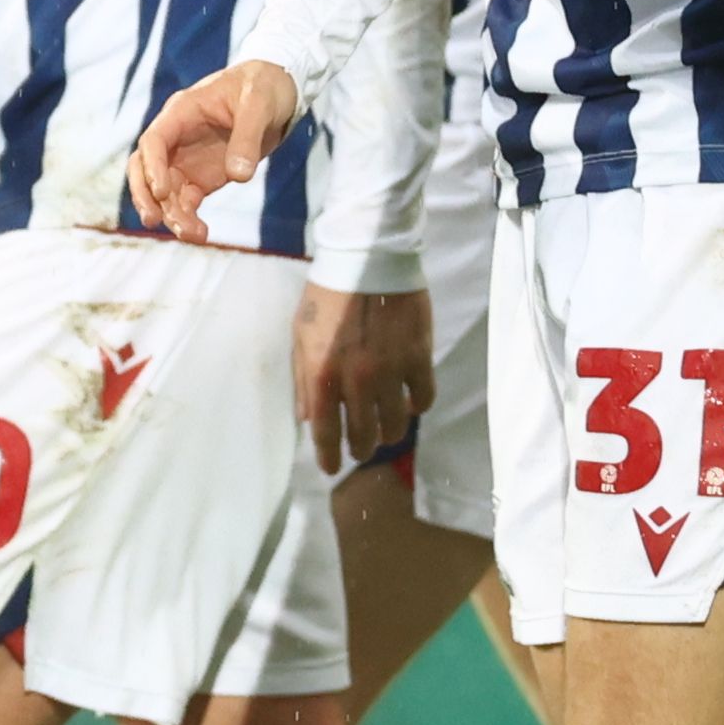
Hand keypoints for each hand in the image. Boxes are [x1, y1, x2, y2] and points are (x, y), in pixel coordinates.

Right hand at [127, 59, 301, 244]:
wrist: (280, 91)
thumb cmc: (264, 87)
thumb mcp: (259, 104)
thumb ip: (247, 138)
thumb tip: (238, 176)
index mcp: (181, 112)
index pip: (153, 141)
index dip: (152, 166)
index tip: (163, 191)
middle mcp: (177, 137)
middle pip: (144, 167)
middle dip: (145, 194)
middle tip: (154, 219)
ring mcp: (187, 159)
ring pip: (163, 191)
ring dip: (171, 213)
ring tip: (193, 234)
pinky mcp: (201, 177)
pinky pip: (186, 201)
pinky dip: (188, 218)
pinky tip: (200, 233)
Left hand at [294, 282, 435, 473]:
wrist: (367, 257)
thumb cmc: (326, 294)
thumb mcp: (300, 333)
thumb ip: (301, 378)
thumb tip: (306, 418)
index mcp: (322, 372)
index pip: (325, 432)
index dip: (328, 456)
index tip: (331, 467)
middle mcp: (356, 379)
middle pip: (363, 436)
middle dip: (360, 447)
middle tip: (360, 447)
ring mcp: (391, 371)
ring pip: (395, 426)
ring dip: (389, 433)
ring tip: (385, 429)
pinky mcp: (419, 358)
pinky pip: (423, 400)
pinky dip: (417, 407)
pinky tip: (409, 402)